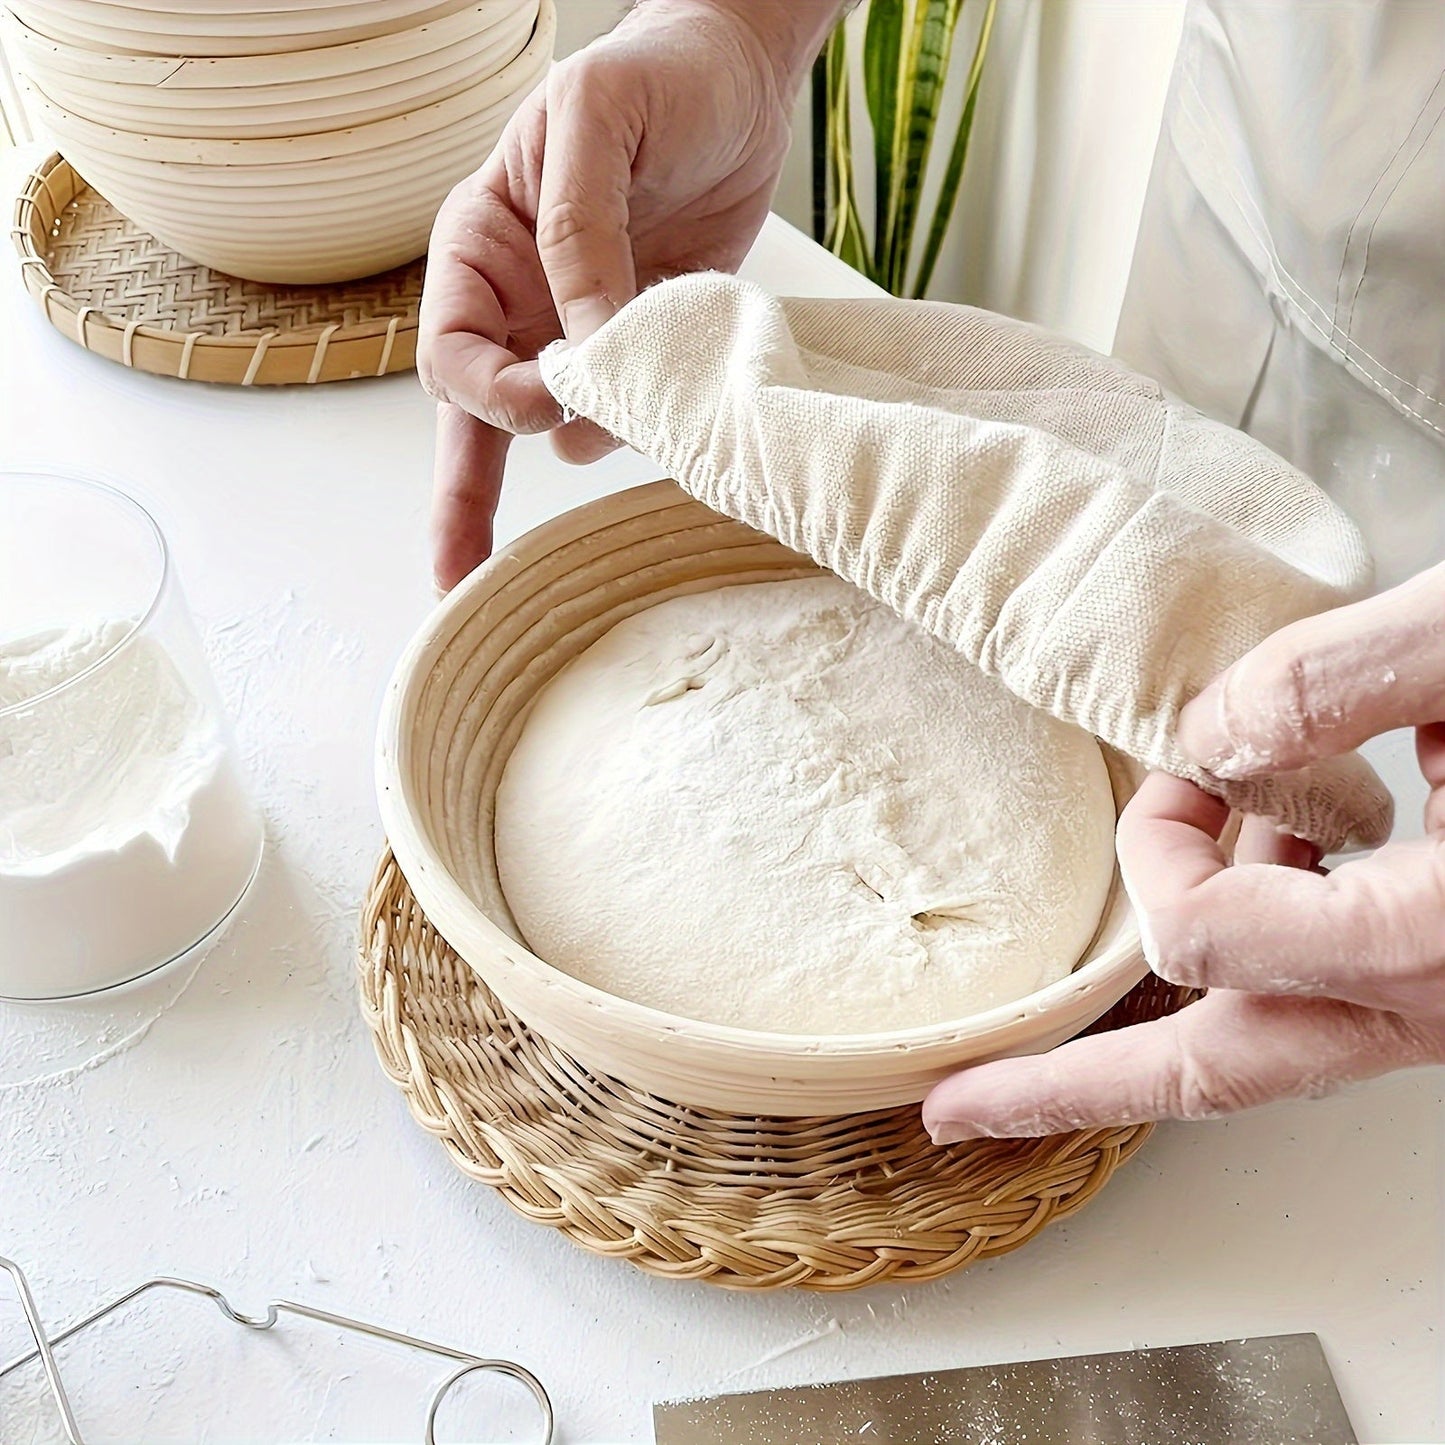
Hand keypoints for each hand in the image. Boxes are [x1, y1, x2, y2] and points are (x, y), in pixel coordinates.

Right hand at [418, 0, 836, 589]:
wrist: (740, 76)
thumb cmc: (654, 75)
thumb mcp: (596, 120)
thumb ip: (576, 228)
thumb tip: (583, 346)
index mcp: (481, 251)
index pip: (453, 356)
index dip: (491, 393)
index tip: (551, 394)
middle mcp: (521, 305)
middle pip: (476, 423)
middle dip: (467, 500)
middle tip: (460, 577)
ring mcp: (582, 336)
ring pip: (560, 430)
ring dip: (596, 438)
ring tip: (652, 404)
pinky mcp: (649, 353)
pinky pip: (632, 417)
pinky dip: (651, 425)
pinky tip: (681, 403)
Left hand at [924, 562, 1444, 1142]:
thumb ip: (1347, 676)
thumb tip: (1213, 733)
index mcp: (1438, 937)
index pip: (1207, 939)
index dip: (1160, 847)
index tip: (1184, 768)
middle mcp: (1438, 999)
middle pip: (1213, 1080)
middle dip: (1072, 1089)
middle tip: (960, 1107)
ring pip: (1271, 1051)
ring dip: (1183, 988)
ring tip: (1173, 865)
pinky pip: (1329, 1003)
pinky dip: (1265, 949)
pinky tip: (1277, 852)